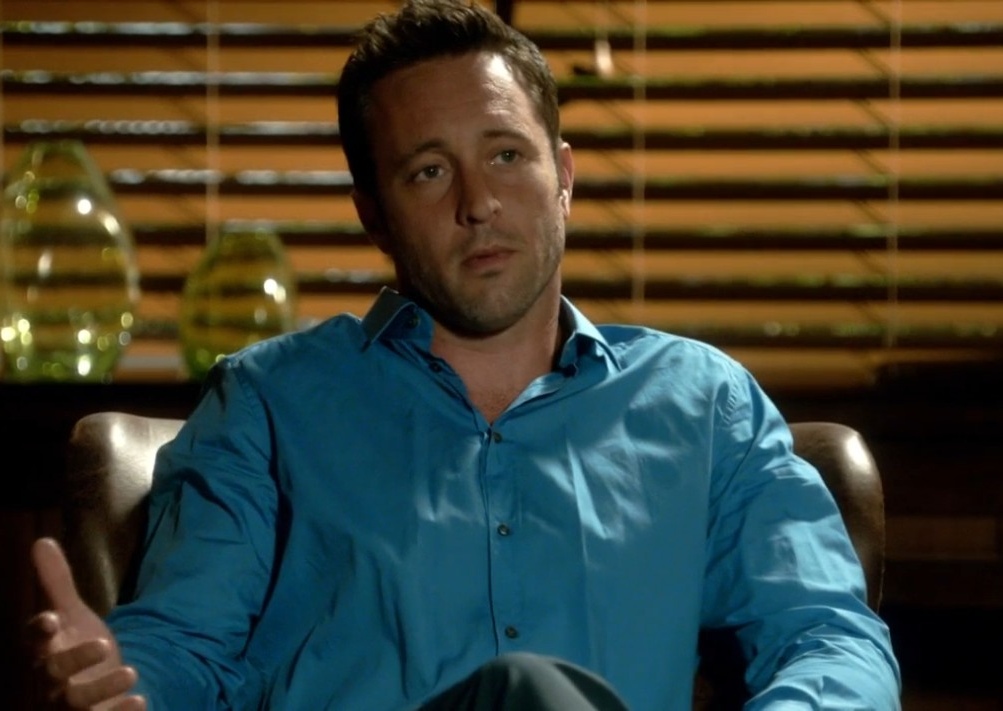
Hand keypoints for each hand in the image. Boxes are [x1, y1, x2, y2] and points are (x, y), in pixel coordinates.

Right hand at [28, 537, 146, 710]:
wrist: (98, 687)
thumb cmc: (78, 647)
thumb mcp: (73, 615)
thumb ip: (57, 583)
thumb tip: (41, 541)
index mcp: (46, 649)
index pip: (34, 641)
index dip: (40, 631)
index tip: (51, 619)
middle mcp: (53, 679)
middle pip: (54, 673)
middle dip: (75, 659)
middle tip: (104, 643)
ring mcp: (70, 703)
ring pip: (76, 702)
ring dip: (101, 688)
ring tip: (131, 672)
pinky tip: (140, 701)